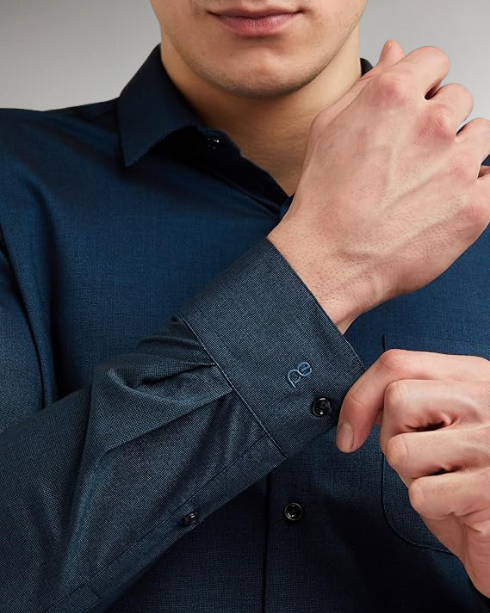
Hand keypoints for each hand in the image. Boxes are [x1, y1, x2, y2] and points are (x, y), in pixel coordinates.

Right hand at [267, 40, 489, 332]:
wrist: (330, 260)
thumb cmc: (324, 201)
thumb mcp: (328, 128)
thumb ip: (368, 85)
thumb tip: (395, 54)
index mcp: (393, 97)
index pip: (434, 62)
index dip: (422, 84)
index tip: (416, 105)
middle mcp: (430, 125)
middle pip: (459, 99)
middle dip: (438, 121)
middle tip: (411, 156)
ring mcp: (457, 166)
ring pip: (480, 136)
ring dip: (458, 152)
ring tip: (425, 181)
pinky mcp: (475, 206)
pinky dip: (473, 187)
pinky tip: (443, 200)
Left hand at [336, 349, 489, 597]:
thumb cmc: (474, 470)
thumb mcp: (449, 418)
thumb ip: (413, 399)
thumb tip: (356, 409)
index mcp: (472, 376)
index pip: (396, 364)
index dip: (360, 397)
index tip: (349, 431)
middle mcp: (484, 400)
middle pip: (397, 401)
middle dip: (391, 438)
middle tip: (422, 459)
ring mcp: (488, 443)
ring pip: (400, 450)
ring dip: (412, 475)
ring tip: (446, 479)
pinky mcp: (485, 489)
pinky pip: (420, 494)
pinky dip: (431, 507)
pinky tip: (458, 504)